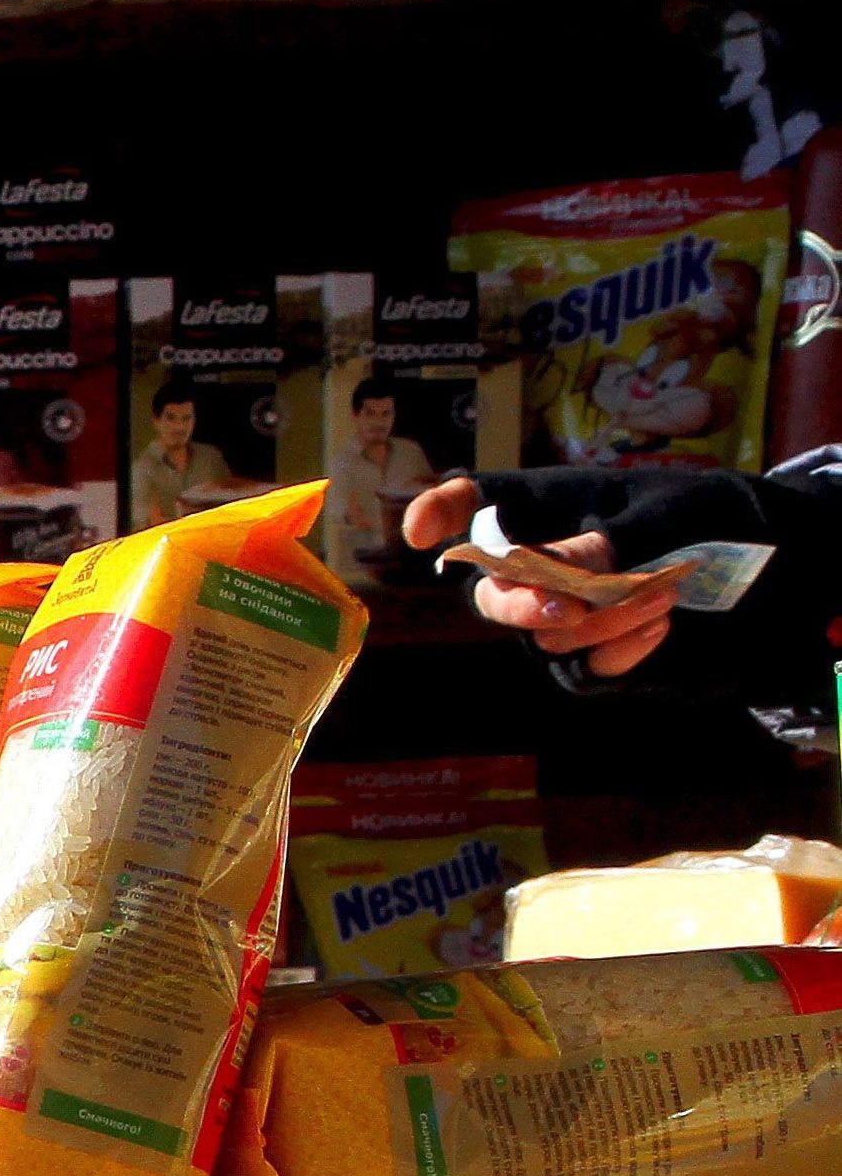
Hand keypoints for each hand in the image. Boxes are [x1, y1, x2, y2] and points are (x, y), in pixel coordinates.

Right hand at [402, 474, 677, 675]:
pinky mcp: (588, 660)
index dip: (439, 514)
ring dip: (603, 621)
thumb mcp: (658, 512)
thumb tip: (561, 586)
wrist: (755, 568)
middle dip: (521, 605)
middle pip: (493, 595)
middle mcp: (535, 568)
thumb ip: (602, 543)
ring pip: (548, 637)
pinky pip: (584, 670)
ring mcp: (557, 618)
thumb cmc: (696, 519)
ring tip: (661, 596)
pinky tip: (658, 625)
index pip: (473, 505)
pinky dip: (621, 650)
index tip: (422, 533)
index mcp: (542, 509)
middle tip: (567, 609)